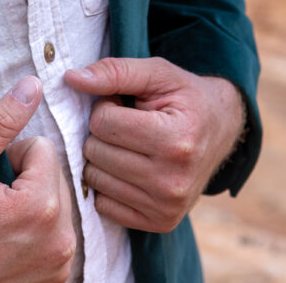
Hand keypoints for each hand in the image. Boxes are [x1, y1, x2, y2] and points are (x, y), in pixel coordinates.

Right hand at [0, 76, 75, 282]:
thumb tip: (32, 85)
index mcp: (40, 206)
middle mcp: (60, 240)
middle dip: (24, 181)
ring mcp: (60, 265)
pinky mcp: (56, 282)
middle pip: (53, 177)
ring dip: (31, 206)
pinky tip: (6, 243)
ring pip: (56, 205)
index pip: (42, 148)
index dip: (10, 157)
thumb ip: (0, 122)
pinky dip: (35, 234)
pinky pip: (55, 236)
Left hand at [64, 56, 244, 232]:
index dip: (106, 106)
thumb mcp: (156, 72)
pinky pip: (103, 205)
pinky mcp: (160, 222)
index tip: (124, 104)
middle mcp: (173, 181)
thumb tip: (72, 78)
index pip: (102, 123)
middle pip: (95, 152)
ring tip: (128, 143)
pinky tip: (128, 166)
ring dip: (102, 156)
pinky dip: (107, 183)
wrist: (221, 129)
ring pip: (94, 179)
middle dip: (101, 132)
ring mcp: (167, 207)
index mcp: (175, 140)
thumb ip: (114, 71)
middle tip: (126, 124)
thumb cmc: (184, 96)